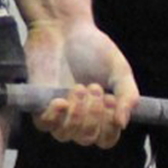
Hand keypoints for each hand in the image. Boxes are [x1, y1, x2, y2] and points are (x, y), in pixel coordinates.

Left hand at [24, 19, 137, 147]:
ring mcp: (58, 113)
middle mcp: (79, 118)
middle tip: (94, 87)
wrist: (63, 28)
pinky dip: (54, 116)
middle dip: (93, 115)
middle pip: (87, 138)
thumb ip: (128, 95)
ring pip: (66, 134)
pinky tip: (60, 100)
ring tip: (79, 88)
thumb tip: (123, 123)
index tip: (110, 100)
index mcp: (101, 113)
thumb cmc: (93, 48)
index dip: (109, 127)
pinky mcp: (39, 104)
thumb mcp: (119, 70)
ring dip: (76, 114)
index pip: (106, 139)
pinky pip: (45, 125)